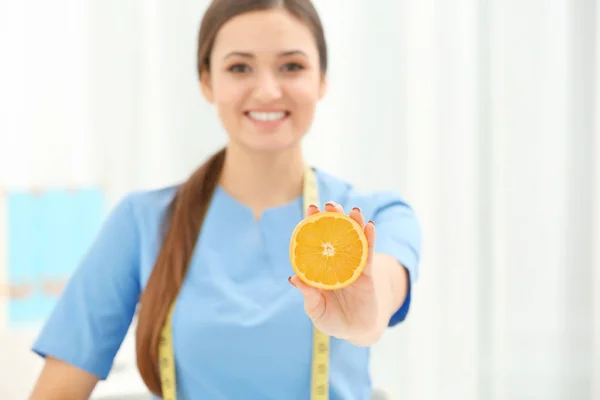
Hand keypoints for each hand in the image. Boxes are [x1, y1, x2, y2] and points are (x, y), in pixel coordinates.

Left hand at [289, 201, 381, 344]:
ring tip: (354, 210)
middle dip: (333, 217)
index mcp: (320, 266)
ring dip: (354, 223)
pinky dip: (369, 239)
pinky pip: (368, 254)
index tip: (311, 208)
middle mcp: (336, 261)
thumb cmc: (331, 318)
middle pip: (335, 233)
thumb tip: (293, 278)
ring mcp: (352, 265)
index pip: (316, 240)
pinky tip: (369, 226)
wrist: (354, 331)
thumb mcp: (315, 308)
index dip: (313, 224)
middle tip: (330, 204)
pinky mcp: (367, 274)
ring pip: (354, 239)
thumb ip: (308, 294)